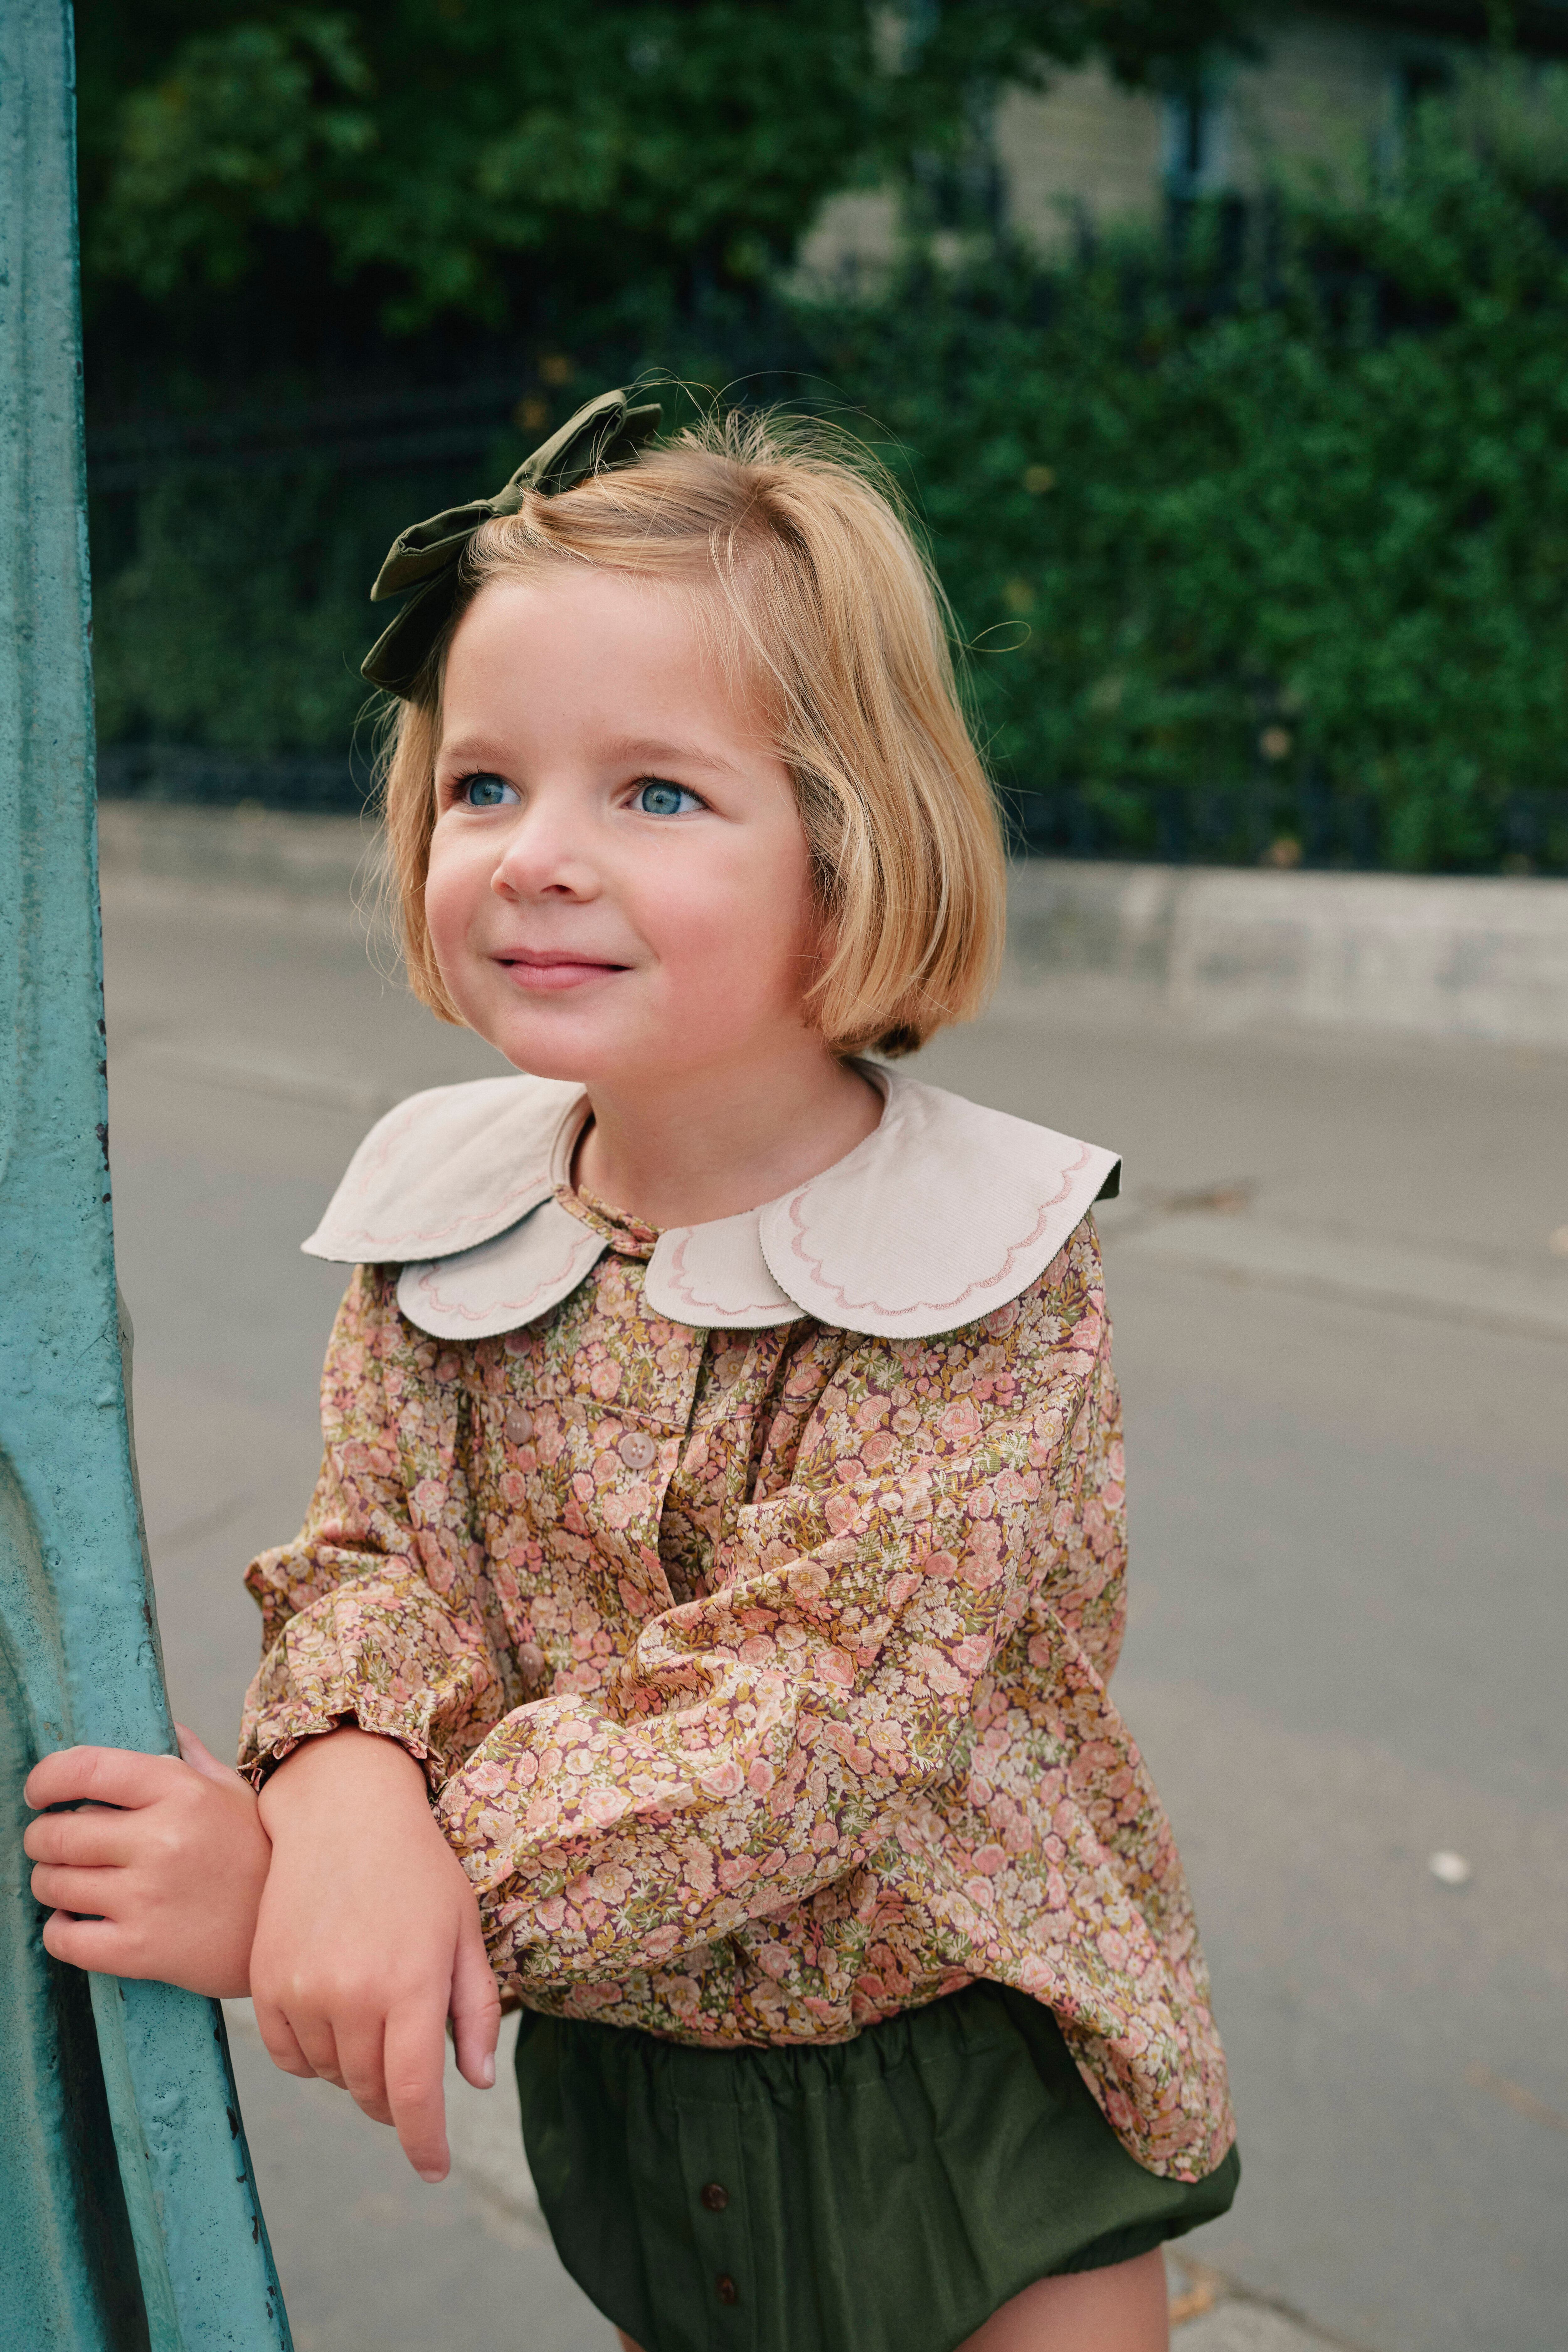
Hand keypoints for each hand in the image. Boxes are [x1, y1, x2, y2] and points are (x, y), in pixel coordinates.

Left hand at [23, 1724, 271, 1996]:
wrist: (279, 1932)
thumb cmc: (254, 1854)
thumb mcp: (233, 1793)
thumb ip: (192, 1758)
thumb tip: (165, 1726)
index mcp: (182, 1792)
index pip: (88, 1768)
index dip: (47, 1778)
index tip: (39, 1792)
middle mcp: (161, 1840)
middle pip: (57, 1833)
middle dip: (41, 1838)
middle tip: (52, 1844)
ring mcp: (147, 1898)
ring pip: (53, 1884)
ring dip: (49, 1882)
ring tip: (69, 1881)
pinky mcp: (139, 1950)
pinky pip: (63, 1937)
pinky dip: (58, 1929)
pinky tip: (77, 1921)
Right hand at [251, 1726, 500, 2183]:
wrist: (342, 1814)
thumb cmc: (416, 1869)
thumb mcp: (463, 1931)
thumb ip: (474, 2008)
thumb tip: (475, 2082)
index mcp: (410, 1985)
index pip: (414, 2096)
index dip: (425, 2143)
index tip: (434, 2170)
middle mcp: (353, 1995)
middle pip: (371, 2091)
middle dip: (394, 2098)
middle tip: (407, 2073)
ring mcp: (303, 1990)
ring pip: (330, 2076)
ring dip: (354, 2070)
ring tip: (371, 2018)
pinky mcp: (265, 1983)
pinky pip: (289, 2055)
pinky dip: (313, 2055)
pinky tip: (332, 2019)